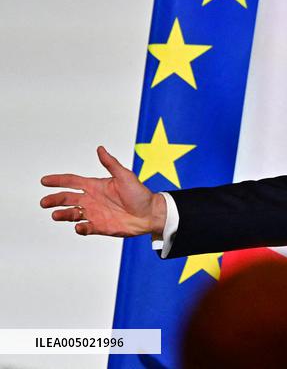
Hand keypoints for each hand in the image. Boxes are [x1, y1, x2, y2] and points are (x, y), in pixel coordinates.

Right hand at [40, 146, 164, 237]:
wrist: (150, 213)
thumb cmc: (139, 193)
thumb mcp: (125, 176)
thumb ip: (110, 164)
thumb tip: (100, 149)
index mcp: (95, 186)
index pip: (72, 182)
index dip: (58, 180)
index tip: (44, 181)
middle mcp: (92, 199)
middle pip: (67, 198)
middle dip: (55, 199)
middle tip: (45, 202)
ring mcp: (94, 213)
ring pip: (72, 214)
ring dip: (63, 214)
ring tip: (56, 215)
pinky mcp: (99, 226)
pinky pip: (85, 228)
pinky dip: (80, 228)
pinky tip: (79, 226)